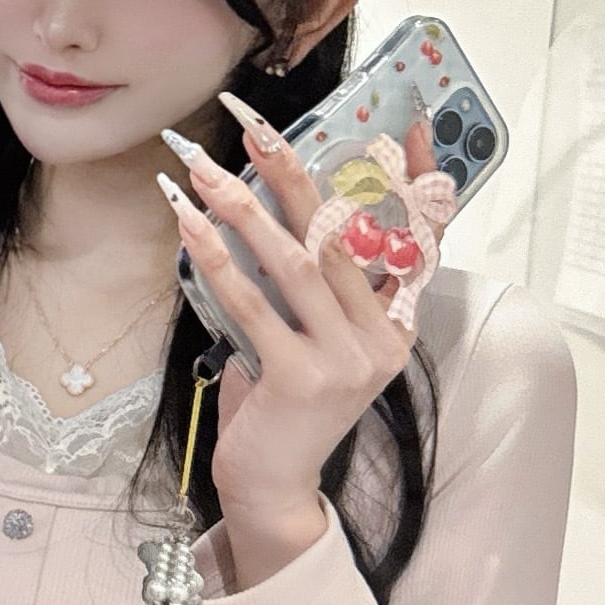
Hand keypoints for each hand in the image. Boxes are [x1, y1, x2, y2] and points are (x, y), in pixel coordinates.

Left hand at [162, 115, 433, 587]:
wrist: (272, 485)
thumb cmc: (284, 404)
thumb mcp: (310, 337)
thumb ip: (313, 285)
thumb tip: (276, 205)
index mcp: (395, 323)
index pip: (416, 238)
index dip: (412, 179)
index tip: (408, 120)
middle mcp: (381, 338)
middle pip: (338, 235)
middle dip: (290, 173)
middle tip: (253, 124)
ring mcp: (345, 360)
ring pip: (295, 263)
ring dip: (243, 207)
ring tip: (203, 167)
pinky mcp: (300, 378)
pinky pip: (253, 305)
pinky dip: (217, 260)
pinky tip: (188, 225)